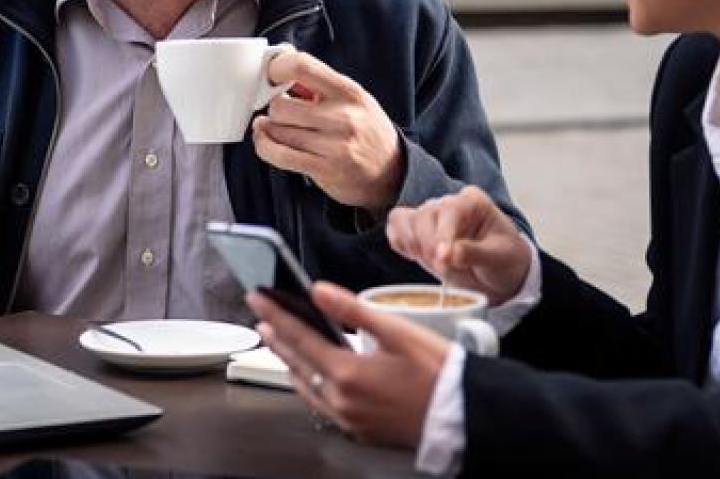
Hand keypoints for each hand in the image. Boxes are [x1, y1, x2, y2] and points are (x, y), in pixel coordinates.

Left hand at [248, 282, 447, 448]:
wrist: (461, 414)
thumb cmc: (436, 373)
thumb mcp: (397, 330)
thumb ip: (352, 310)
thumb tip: (319, 291)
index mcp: (347, 373)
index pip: (299, 337)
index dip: (275, 314)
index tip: (258, 298)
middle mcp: (340, 400)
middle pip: (295, 363)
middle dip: (276, 336)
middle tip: (262, 316)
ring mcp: (347, 418)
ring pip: (304, 386)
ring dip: (289, 361)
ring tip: (278, 341)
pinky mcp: (357, 429)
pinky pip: (319, 404)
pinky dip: (307, 383)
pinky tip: (309, 374)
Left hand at [251, 51, 404, 216]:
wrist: (392, 173)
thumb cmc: (367, 132)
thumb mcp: (353, 100)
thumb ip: (319, 84)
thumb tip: (283, 66)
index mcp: (349, 92)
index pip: (303, 67)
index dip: (278, 68)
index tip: (271, 75)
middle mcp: (343, 116)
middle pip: (282, 105)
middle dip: (273, 108)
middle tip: (278, 110)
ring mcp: (334, 145)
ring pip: (278, 131)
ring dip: (269, 129)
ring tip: (274, 127)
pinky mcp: (323, 169)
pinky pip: (280, 155)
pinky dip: (265, 146)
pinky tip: (265, 141)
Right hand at [386, 186, 531, 305]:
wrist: (500, 274)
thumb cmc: (505, 261)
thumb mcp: (498, 259)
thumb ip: (473, 254)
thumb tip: (447, 254)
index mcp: (473, 202)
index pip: (449, 210)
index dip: (442, 235)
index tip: (442, 259)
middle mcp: (449, 203)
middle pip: (423, 215)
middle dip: (428, 245)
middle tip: (442, 268)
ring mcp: (432, 214)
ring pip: (406, 220)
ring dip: (414, 245)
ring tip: (433, 263)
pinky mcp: (418, 230)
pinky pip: (396, 227)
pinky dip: (401, 242)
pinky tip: (416, 256)